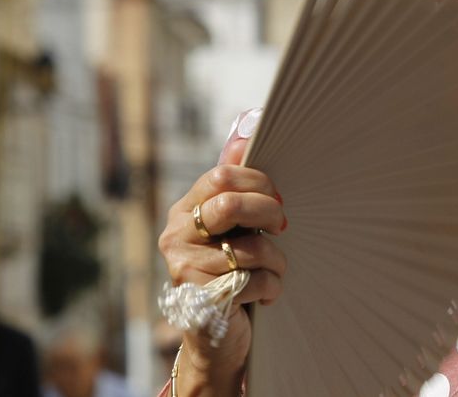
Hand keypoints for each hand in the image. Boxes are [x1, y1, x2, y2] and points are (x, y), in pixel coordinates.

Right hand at [157, 108, 286, 392]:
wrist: (216, 334)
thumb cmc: (230, 269)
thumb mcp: (232, 223)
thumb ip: (236, 179)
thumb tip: (248, 122)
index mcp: (184, 209)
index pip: (222, 176)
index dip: (259, 182)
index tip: (278, 198)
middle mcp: (175, 236)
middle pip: (231, 204)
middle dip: (269, 213)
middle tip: (282, 228)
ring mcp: (183, 269)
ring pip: (249, 249)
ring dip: (276, 261)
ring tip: (273, 271)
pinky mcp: (199, 300)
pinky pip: (253, 281)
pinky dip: (271, 288)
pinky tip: (263, 295)